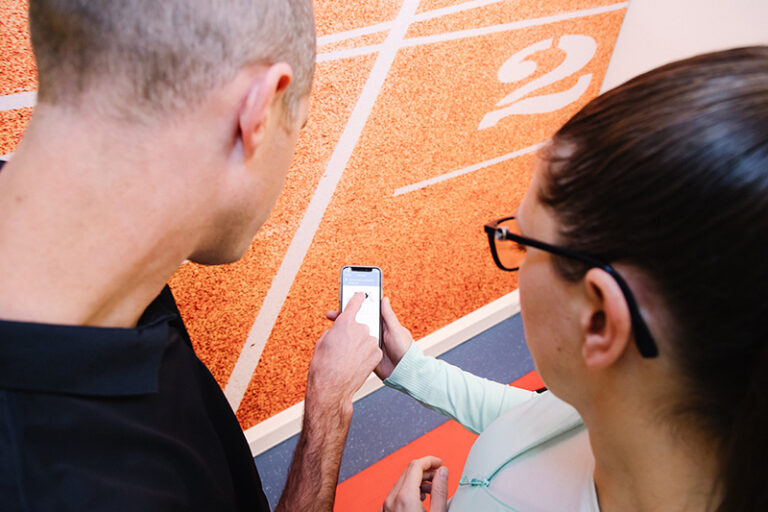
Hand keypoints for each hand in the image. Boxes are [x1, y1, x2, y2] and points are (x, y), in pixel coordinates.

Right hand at [308, 292, 381, 411]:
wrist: (333, 388)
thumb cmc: (324, 365)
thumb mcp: (324, 342)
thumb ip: (337, 327)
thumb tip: (344, 322)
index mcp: (345, 321)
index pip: (355, 302)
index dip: (357, 297)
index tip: (360, 294)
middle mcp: (360, 328)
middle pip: (360, 323)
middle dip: (354, 329)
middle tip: (344, 338)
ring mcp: (370, 340)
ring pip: (366, 336)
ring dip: (360, 342)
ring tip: (347, 355)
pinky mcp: (376, 352)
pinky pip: (371, 348)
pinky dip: (366, 352)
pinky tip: (355, 361)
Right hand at [325, 297, 413, 379]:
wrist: (403, 372)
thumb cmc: (404, 349)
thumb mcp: (396, 330)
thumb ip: (388, 316)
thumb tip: (384, 298)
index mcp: (382, 324)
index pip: (366, 312)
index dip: (355, 306)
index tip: (343, 301)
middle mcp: (374, 332)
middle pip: (357, 322)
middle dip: (344, 318)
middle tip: (331, 314)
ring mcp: (369, 343)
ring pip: (354, 334)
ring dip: (343, 331)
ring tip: (331, 328)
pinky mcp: (366, 354)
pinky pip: (354, 347)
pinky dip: (346, 345)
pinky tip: (338, 343)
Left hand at [382, 456, 448, 511]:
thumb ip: (440, 492)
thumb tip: (442, 471)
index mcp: (405, 498)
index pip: (416, 465)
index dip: (430, 461)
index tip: (439, 463)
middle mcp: (391, 500)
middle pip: (407, 473)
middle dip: (424, 471)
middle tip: (438, 477)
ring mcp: (385, 507)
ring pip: (400, 484)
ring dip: (416, 482)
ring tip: (430, 490)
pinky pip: (394, 496)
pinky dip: (407, 493)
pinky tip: (418, 500)